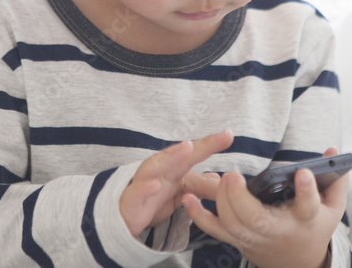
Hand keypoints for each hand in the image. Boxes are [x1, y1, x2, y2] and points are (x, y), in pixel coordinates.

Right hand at [119, 129, 233, 236]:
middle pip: (178, 156)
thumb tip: (220, 179)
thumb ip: (200, 186)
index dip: (210, 145)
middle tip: (216, 138)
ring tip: (188, 148)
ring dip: (171, 157)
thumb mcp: (180, 194)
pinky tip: (155, 185)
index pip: (193, 155)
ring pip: (156, 167)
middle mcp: (159, 171)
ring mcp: (144, 183)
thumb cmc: (151, 199)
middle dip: (196, 147)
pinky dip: (145, 188)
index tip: (229, 135)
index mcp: (173, 168)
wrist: (122, 217)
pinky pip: (137, 192)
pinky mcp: (131, 200)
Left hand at [182, 146, 347, 267]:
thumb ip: (336, 178)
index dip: (306, 190)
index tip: (302, 173)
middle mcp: (278, 230)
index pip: (308, 206)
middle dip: (241, 198)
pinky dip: (199, 216)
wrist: (298, 262)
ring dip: (221, 202)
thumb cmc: (314, 227)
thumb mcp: (332, 206)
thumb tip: (332, 150)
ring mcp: (255, 237)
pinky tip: (189, 198)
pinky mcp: (238, 239)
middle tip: (233, 175)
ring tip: (219, 179)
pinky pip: (215, 230)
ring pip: (233, 224)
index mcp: (305, 219)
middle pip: (256, 219)